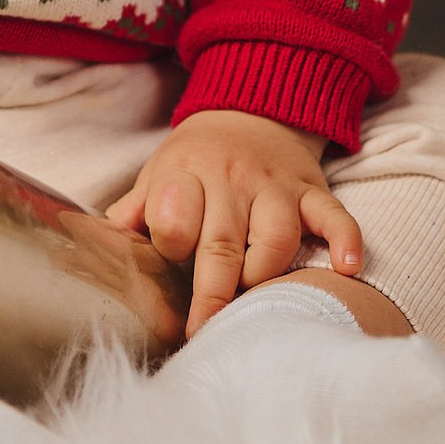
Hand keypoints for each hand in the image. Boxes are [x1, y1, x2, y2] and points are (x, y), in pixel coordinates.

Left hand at [106, 108, 362, 338]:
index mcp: (185, 174)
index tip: (167, 295)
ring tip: (254, 303)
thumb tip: (96, 254)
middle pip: (223, 242)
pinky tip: (348, 268)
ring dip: (264, 275)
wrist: (251, 107)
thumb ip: (132, 215)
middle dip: (212, 294)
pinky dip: (345, 240)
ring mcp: (276, 185)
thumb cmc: (195, 161)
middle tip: (205, 336)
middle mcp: (232, 178)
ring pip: (277, 237)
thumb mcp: (157, 175)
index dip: (171, 253)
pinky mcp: (312, 190)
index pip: (174, 219)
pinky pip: (334, 214)